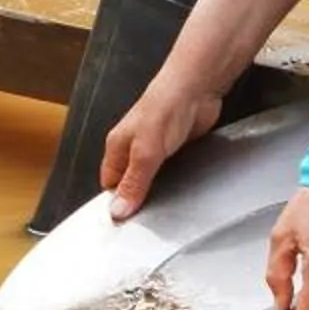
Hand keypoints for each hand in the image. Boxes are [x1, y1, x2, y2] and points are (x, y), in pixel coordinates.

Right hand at [101, 73, 222, 218]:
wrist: (198, 87)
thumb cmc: (166, 106)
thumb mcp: (146, 151)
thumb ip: (134, 183)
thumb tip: (118, 211)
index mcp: (118, 147)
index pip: (110, 185)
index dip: (117, 203)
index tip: (128, 223)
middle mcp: (134, 148)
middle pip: (131, 184)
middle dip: (140, 200)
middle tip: (152, 220)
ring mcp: (157, 149)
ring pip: (153, 180)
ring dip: (162, 191)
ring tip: (169, 206)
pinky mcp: (177, 149)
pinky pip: (173, 173)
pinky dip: (179, 182)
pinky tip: (185, 189)